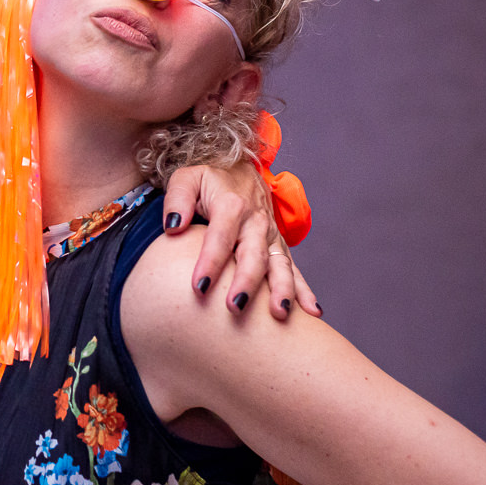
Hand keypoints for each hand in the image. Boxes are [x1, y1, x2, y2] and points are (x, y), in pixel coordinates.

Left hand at [161, 163, 320, 318]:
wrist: (242, 171)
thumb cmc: (209, 180)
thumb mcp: (187, 179)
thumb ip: (177, 200)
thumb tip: (173, 227)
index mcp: (232, 206)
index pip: (220, 238)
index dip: (210, 262)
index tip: (199, 287)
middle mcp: (256, 222)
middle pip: (253, 255)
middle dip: (246, 283)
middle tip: (235, 308)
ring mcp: (271, 236)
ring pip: (280, 264)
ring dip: (282, 290)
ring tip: (280, 313)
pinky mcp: (278, 246)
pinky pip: (293, 269)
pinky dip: (304, 290)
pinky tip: (312, 312)